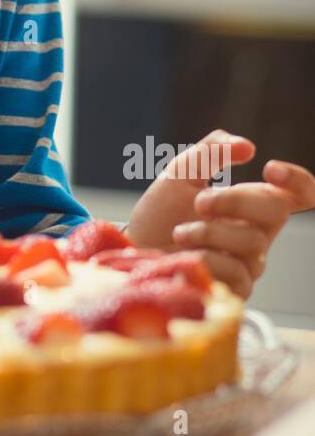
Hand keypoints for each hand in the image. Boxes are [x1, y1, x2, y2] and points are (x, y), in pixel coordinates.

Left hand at [127, 130, 293, 297]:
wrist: (136, 250)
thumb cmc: (161, 213)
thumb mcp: (181, 172)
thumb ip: (212, 151)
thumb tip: (246, 146)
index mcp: (253, 205)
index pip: (299, 195)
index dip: (299, 181)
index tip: (269, 168)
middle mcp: (257, 234)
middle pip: (277, 211)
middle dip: (236, 200)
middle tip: (200, 201)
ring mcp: (248, 264)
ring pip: (253, 242)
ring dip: (209, 232)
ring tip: (180, 232)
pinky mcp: (235, 289)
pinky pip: (237, 273)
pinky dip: (207, 258)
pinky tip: (186, 256)